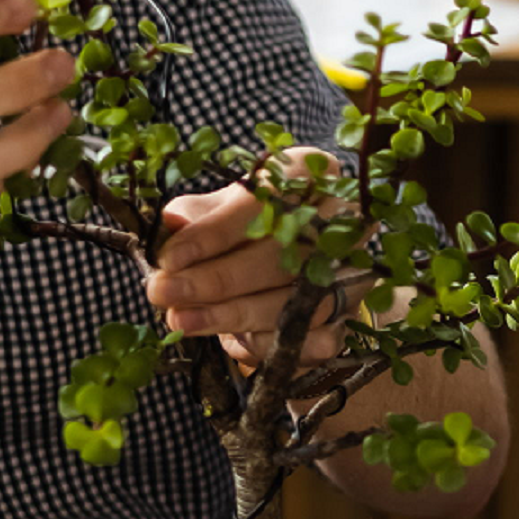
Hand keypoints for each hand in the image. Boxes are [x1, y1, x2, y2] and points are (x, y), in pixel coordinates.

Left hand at [146, 147, 361, 367]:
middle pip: (284, 254)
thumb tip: (173, 224)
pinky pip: (314, 337)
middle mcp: (344, 220)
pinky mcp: (350, 314)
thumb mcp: (220, 209)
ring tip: (183, 320)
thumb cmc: (247, 226)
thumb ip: (196, 217)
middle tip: (165, 293)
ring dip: (235, 314)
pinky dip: (270, 342)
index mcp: (312, 175)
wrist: (287, 260)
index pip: (267, 201)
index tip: (170, 258)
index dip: (217, 232)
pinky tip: (230, 342)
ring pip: (298, 299)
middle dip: (218, 279)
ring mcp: (352, 269)